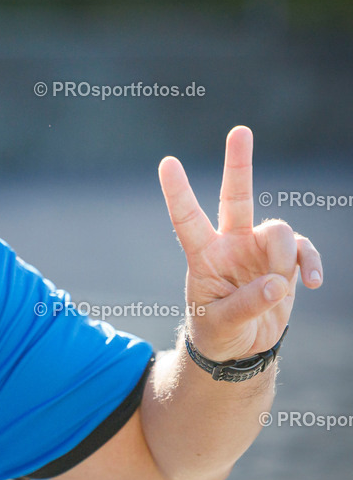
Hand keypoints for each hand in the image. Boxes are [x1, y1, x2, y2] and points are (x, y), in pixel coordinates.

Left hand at [158, 126, 322, 361]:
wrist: (239, 349)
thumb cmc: (217, 332)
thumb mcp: (221, 324)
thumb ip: (247, 305)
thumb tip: (278, 283)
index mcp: (203, 254)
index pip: (186, 219)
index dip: (178, 192)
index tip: (167, 162)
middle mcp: (230, 243)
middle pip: (236, 197)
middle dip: (239, 163)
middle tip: (240, 130)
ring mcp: (258, 250)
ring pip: (279, 230)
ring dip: (285, 256)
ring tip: (280, 286)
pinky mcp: (284, 262)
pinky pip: (303, 250)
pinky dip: (311, 264)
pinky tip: (312, 283)